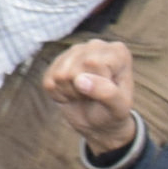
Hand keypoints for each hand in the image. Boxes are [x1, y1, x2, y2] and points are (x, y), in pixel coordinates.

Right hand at [41, 39, 140, 156]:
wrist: (99, 122)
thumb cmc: (113, 112)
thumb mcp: (119, 107)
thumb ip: (107, 93)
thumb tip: (80, 80)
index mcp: (117, 52)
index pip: (93, 63)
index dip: (97, 84)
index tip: (108, 91)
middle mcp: (95, 45)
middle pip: (74, 70)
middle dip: (81, 90)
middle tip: (94, 96)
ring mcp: (75, 51)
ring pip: (60, 75)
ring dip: (70, 93)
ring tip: (84, 94)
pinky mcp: (57, 62)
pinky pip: (48, 81)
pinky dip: (59, 95)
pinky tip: (73, 92)